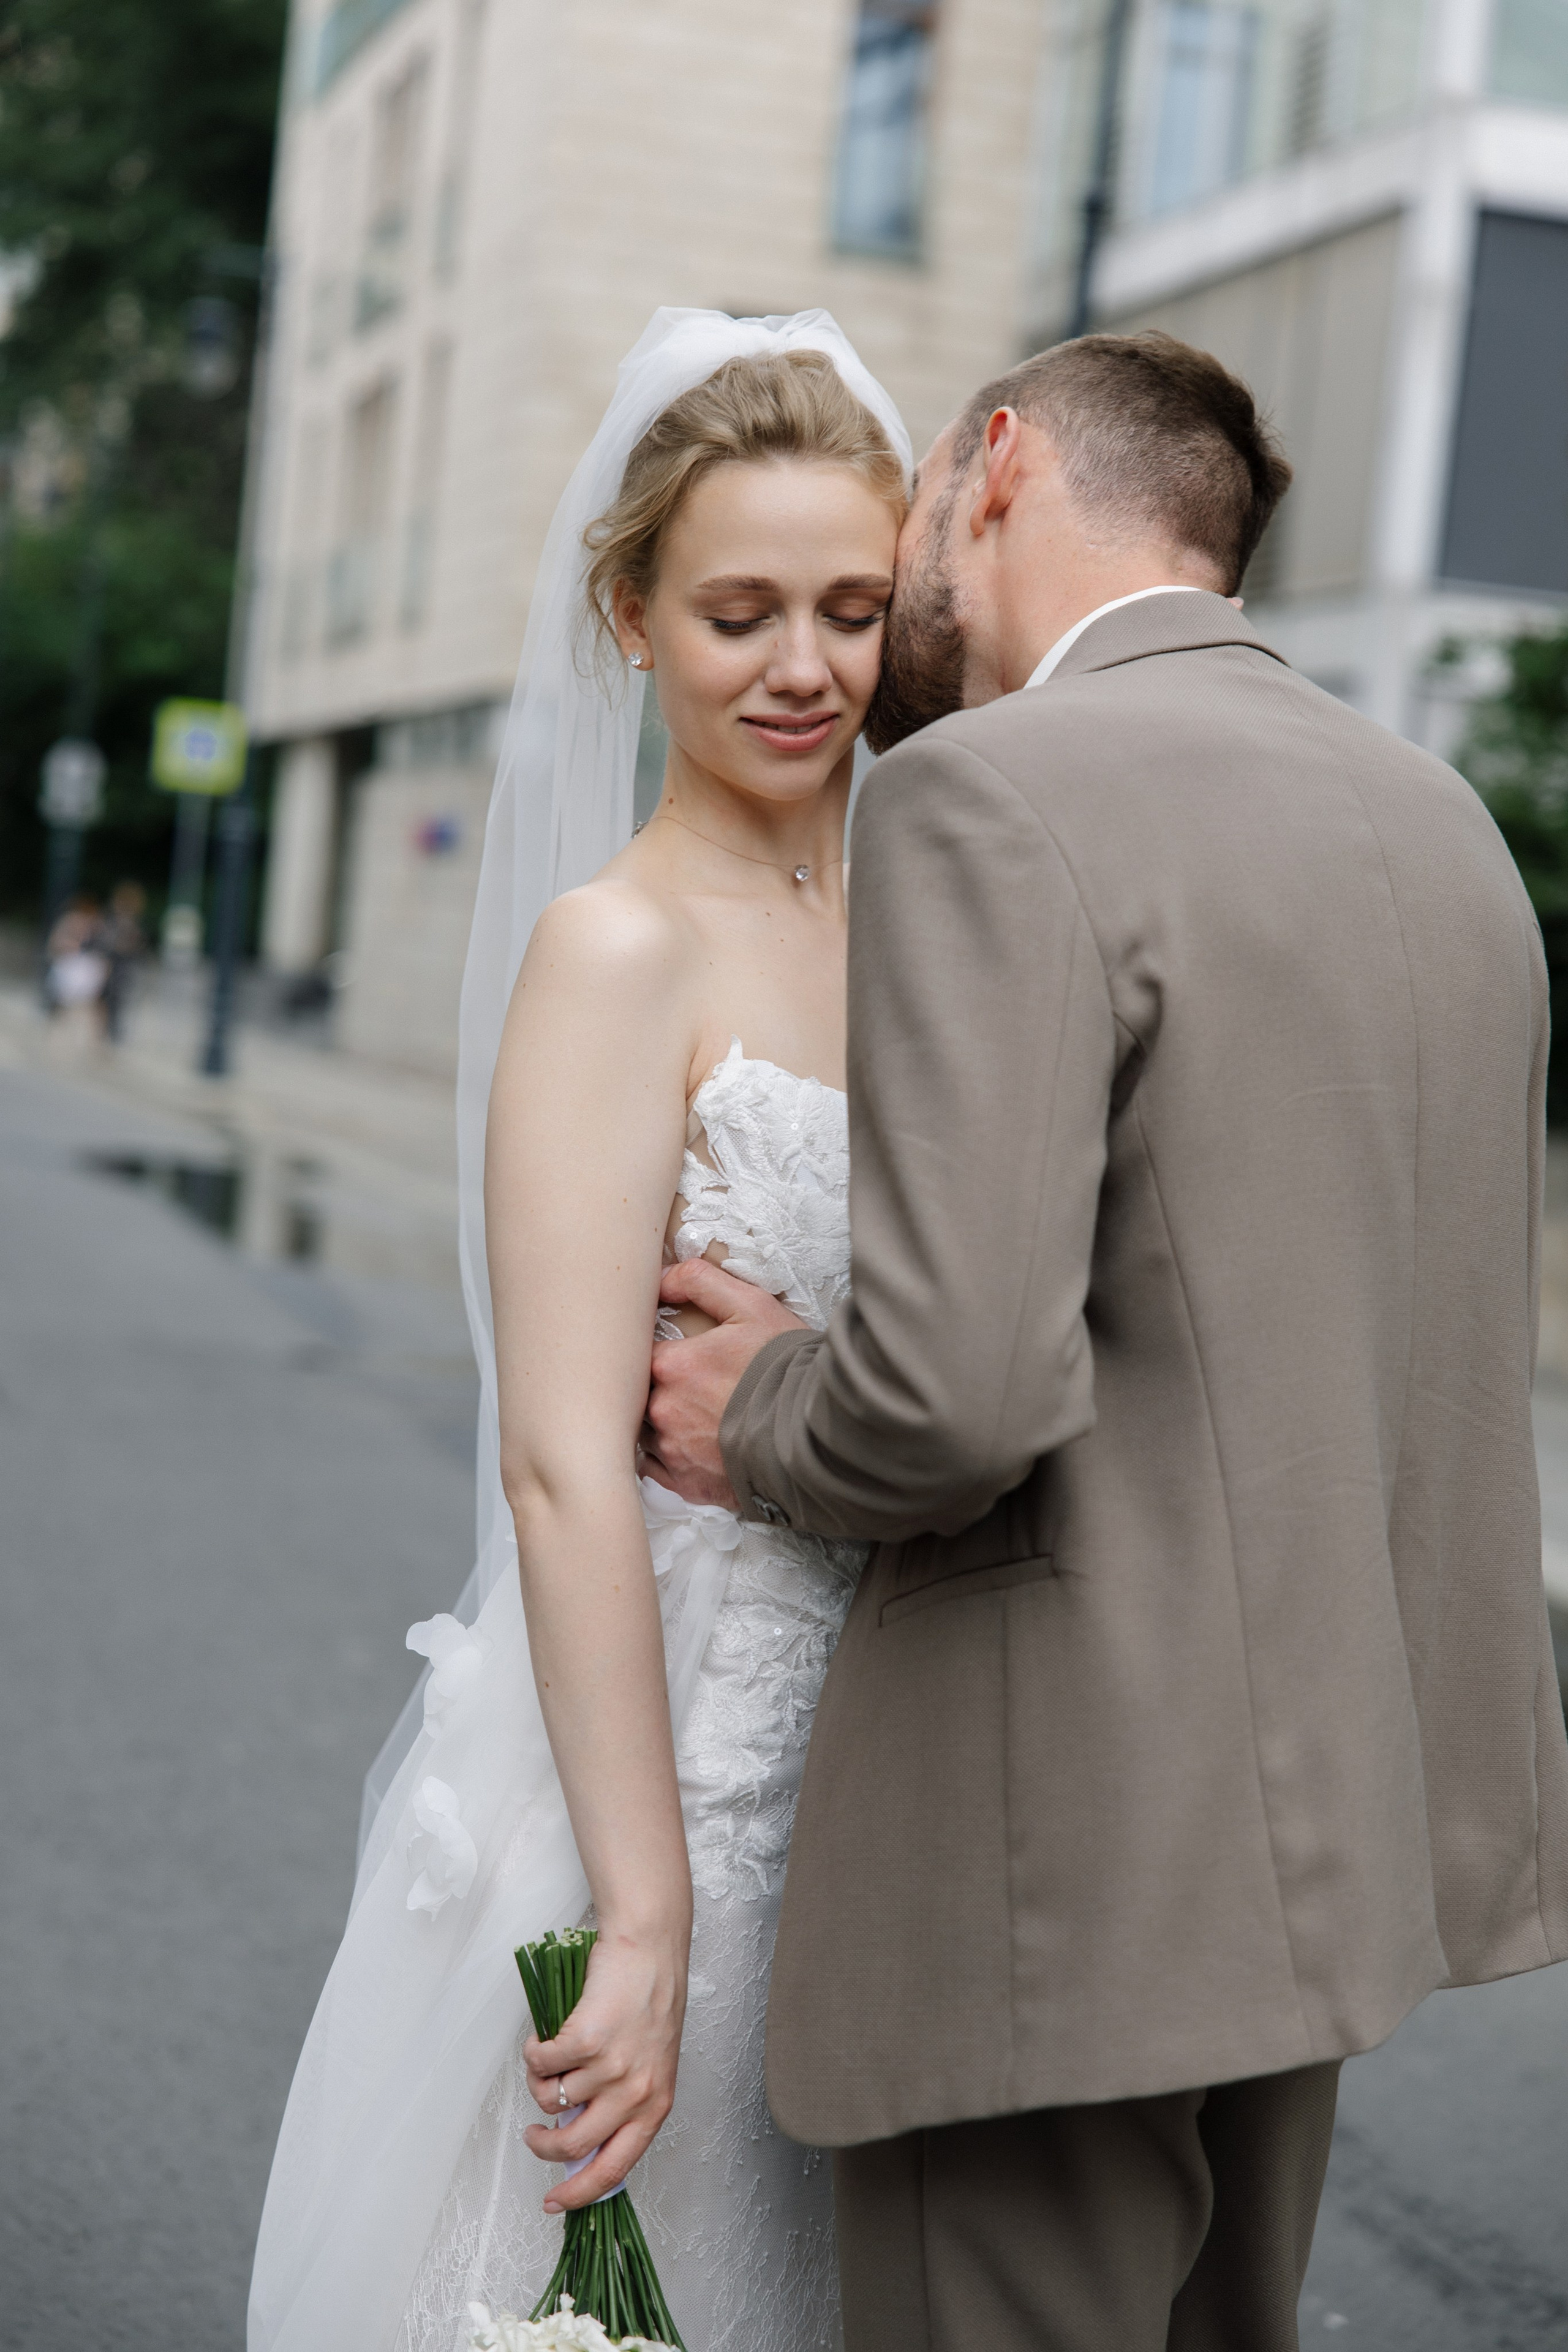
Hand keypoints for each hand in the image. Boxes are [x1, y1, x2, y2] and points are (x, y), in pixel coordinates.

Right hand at [523, 1929, 687, 2210]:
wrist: (650, 1951)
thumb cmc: (650, 2003)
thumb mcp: (651, 2067)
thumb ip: (623, 2106)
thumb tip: (580, 2142)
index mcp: (655, 2106)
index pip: (614, 2168)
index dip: (579, 2193)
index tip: (554, 2203)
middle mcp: (635, 2093)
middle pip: (573, 2146)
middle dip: (543, 2147)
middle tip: (534, 2135)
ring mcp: (610, 2067)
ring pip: (551, 2102)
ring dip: (540, 2085)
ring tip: (550, 2061)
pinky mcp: (586, 2039)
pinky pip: (541, 2065)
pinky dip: (534, 2053)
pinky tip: (545, 2038)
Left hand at [644, 1262, 806, 1506]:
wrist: (818, 1435)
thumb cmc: (786, 1371)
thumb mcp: (751, 1307)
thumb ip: (700, 1282)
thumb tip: (662, 1279)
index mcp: (672, 1365)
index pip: (642, 1351)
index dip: (662, 1349)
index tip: (682, 1353)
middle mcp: (663, 1410)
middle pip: (642, 1391)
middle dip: (663, 1385)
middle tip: (695, 1383)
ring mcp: (672, 1450)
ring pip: (648, 1429)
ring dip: (666, 1421)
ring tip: (699, 1415)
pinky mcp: (685, 1483)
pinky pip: (656, 1468)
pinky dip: (670, 1457)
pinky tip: (694, 1445)